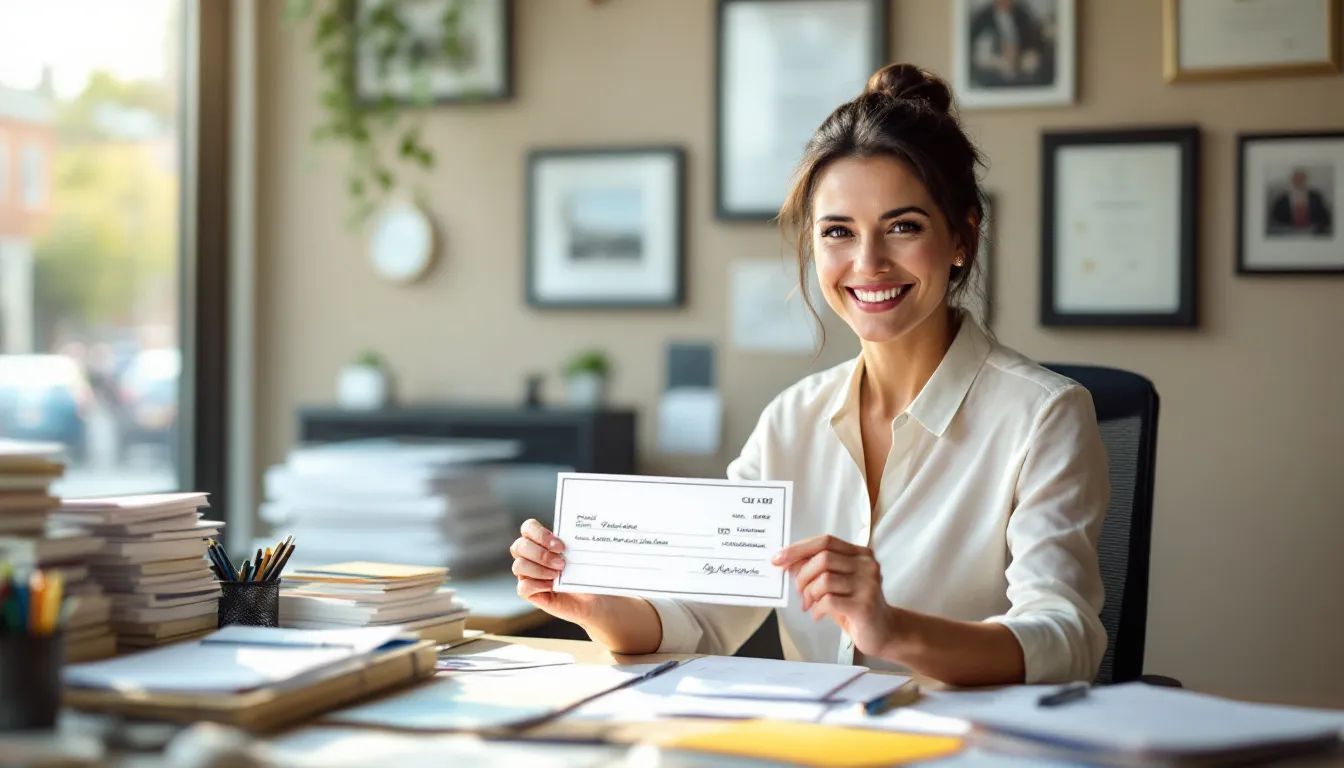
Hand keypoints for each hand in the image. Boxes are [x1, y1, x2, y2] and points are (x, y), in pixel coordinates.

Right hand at [510, 519, 603, 625]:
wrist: (587, 599)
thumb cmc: (582, 573)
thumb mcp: (580, 557)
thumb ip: (571, 546)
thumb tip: (573, 540)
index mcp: (539, 540)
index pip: (528, 528)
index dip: (540, 534)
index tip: (561, 547)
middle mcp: (528, 555)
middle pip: (519, 546)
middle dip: (541, 554)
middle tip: (561, 563)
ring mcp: (525, 574)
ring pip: (519, 566)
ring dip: (540, 570)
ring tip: (558, 575)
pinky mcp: (527, 592)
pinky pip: (523, 587)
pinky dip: (538, 585)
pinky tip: (552, 586)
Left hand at [772, 535, 897, 657]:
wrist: (884, 633)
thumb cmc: (855, 606)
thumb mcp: (836, 584)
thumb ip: (817, 570)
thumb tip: (788, 561)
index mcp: (861, 554)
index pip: (826, 541)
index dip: (799, 548)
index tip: (778, 559)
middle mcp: (867, 565)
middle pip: (824, 558)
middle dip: (803, 575)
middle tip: (799, 592)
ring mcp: (868, 585)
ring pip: (825, 579)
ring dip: (809, 594)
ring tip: (808, 605)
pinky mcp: (864, 606)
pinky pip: (829, 601)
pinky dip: (817, 608)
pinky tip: (818, 615)